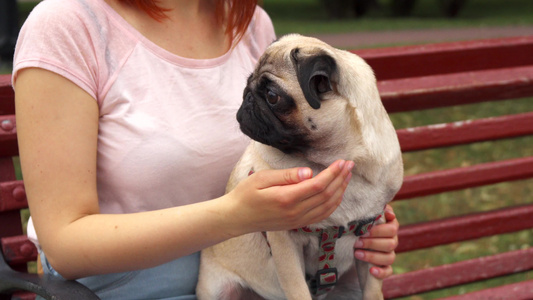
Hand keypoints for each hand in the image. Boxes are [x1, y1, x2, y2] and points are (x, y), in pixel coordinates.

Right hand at [227, 160, 353, 234]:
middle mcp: (295, 212)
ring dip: (340, 191)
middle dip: (341, 179)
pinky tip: (337, 193)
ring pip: (327, 207)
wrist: (236, 218)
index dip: (333, 173)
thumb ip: (286, 176)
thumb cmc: (246, 194)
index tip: (342, 161)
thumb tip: (308, 173)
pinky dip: (333, 204)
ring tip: (347, 177)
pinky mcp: (297, 224)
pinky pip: (321, 215)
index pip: (318, 185)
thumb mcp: (261, 178)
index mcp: (286, 198)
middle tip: (350, 165)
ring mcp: (297, 220)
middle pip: (327, 195)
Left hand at [354, 204, 398, 278]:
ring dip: (372, 256)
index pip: (392, 228)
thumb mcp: (366, 216)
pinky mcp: (385, 267)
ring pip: (389, 257)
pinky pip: (388, 271)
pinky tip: (372, 271)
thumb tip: (388, 213)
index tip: (363, 231)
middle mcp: (392, 241)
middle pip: (390, 243)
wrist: (355, 241)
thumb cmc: (362, 225)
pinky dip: (381, 272)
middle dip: (372, 243)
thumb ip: (376, 211)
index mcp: (390, 227)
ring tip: (357, 253)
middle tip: (356, 242)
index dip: (378, 230)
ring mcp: (389, 254)